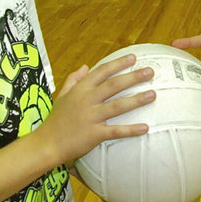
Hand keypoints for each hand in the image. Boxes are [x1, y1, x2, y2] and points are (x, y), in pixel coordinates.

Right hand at [40, 54, 155, 165]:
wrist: (47, 143)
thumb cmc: (56, 120)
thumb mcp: (62, 95)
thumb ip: (73, 79)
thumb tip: (86, 66)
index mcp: (81, 89)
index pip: (102, 72)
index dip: (118, 64)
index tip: (133, 58)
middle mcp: (87, 100)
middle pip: (113, 85)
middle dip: (133, 77)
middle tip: (150, 72)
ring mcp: (91, 117)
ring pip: (117, 106)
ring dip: (136, 100)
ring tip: (153, 94)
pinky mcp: (94, 134)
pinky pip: (115, 131)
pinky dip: (130, 130)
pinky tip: (145, 127)